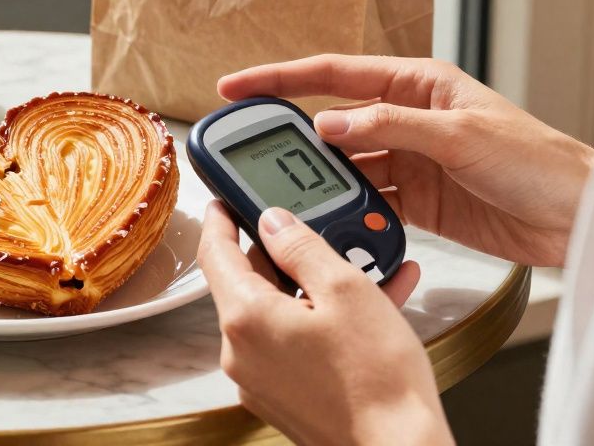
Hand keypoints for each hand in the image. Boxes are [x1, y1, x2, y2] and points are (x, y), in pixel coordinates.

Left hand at [198, 202, 451, 445]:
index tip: (227, 198)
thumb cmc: (377, 380)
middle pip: (250, 281)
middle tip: (317, 228)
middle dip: (285, 252)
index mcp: (245, 318)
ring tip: (364, 263)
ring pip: (279, 310)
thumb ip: (302, 246)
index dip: (221, 217)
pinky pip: (295, 340)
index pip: (215, 252)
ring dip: (315, 285)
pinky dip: (323, 318)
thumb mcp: (345, 289)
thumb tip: (274, 221)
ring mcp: (260, 378)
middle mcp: (241, 351)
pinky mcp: (283, 395)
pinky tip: (372, 302)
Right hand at [218, 55, 593, 266]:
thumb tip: (329, 125)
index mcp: (417, 83)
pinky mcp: (417, 199)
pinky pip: (366, 199)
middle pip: (332, 122)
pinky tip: (334, 218)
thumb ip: (391, 126)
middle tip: (250, 151)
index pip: (332, 74)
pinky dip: (348, 209)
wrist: (575, 214)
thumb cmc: (537, 159)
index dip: (278, 79)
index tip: (235, 87)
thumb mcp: (460, 134)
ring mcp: (410, 160)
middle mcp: (407, 117)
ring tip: (291, 195)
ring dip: (320, 181)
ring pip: (345, 166)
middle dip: (292, 136)